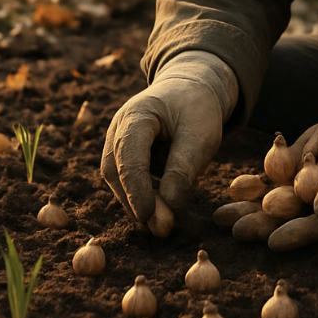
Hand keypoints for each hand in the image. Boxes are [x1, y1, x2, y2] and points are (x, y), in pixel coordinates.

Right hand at [101, 75, 223, 222]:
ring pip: (119, 180)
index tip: (148, 215)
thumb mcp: (200, 134)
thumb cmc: (197, 108)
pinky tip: (163, 204)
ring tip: (166, 219)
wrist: (192, 89)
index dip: (136, 188)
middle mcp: (118, 128)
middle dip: (136, 201)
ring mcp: (116, 142)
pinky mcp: (124, 156)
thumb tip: (166, 208)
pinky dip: (143, 194)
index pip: (129, 155)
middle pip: (117, 171)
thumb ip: (183, 169)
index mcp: (136, 114)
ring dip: (139, 201)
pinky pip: (128, 180)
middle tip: (162, 227)